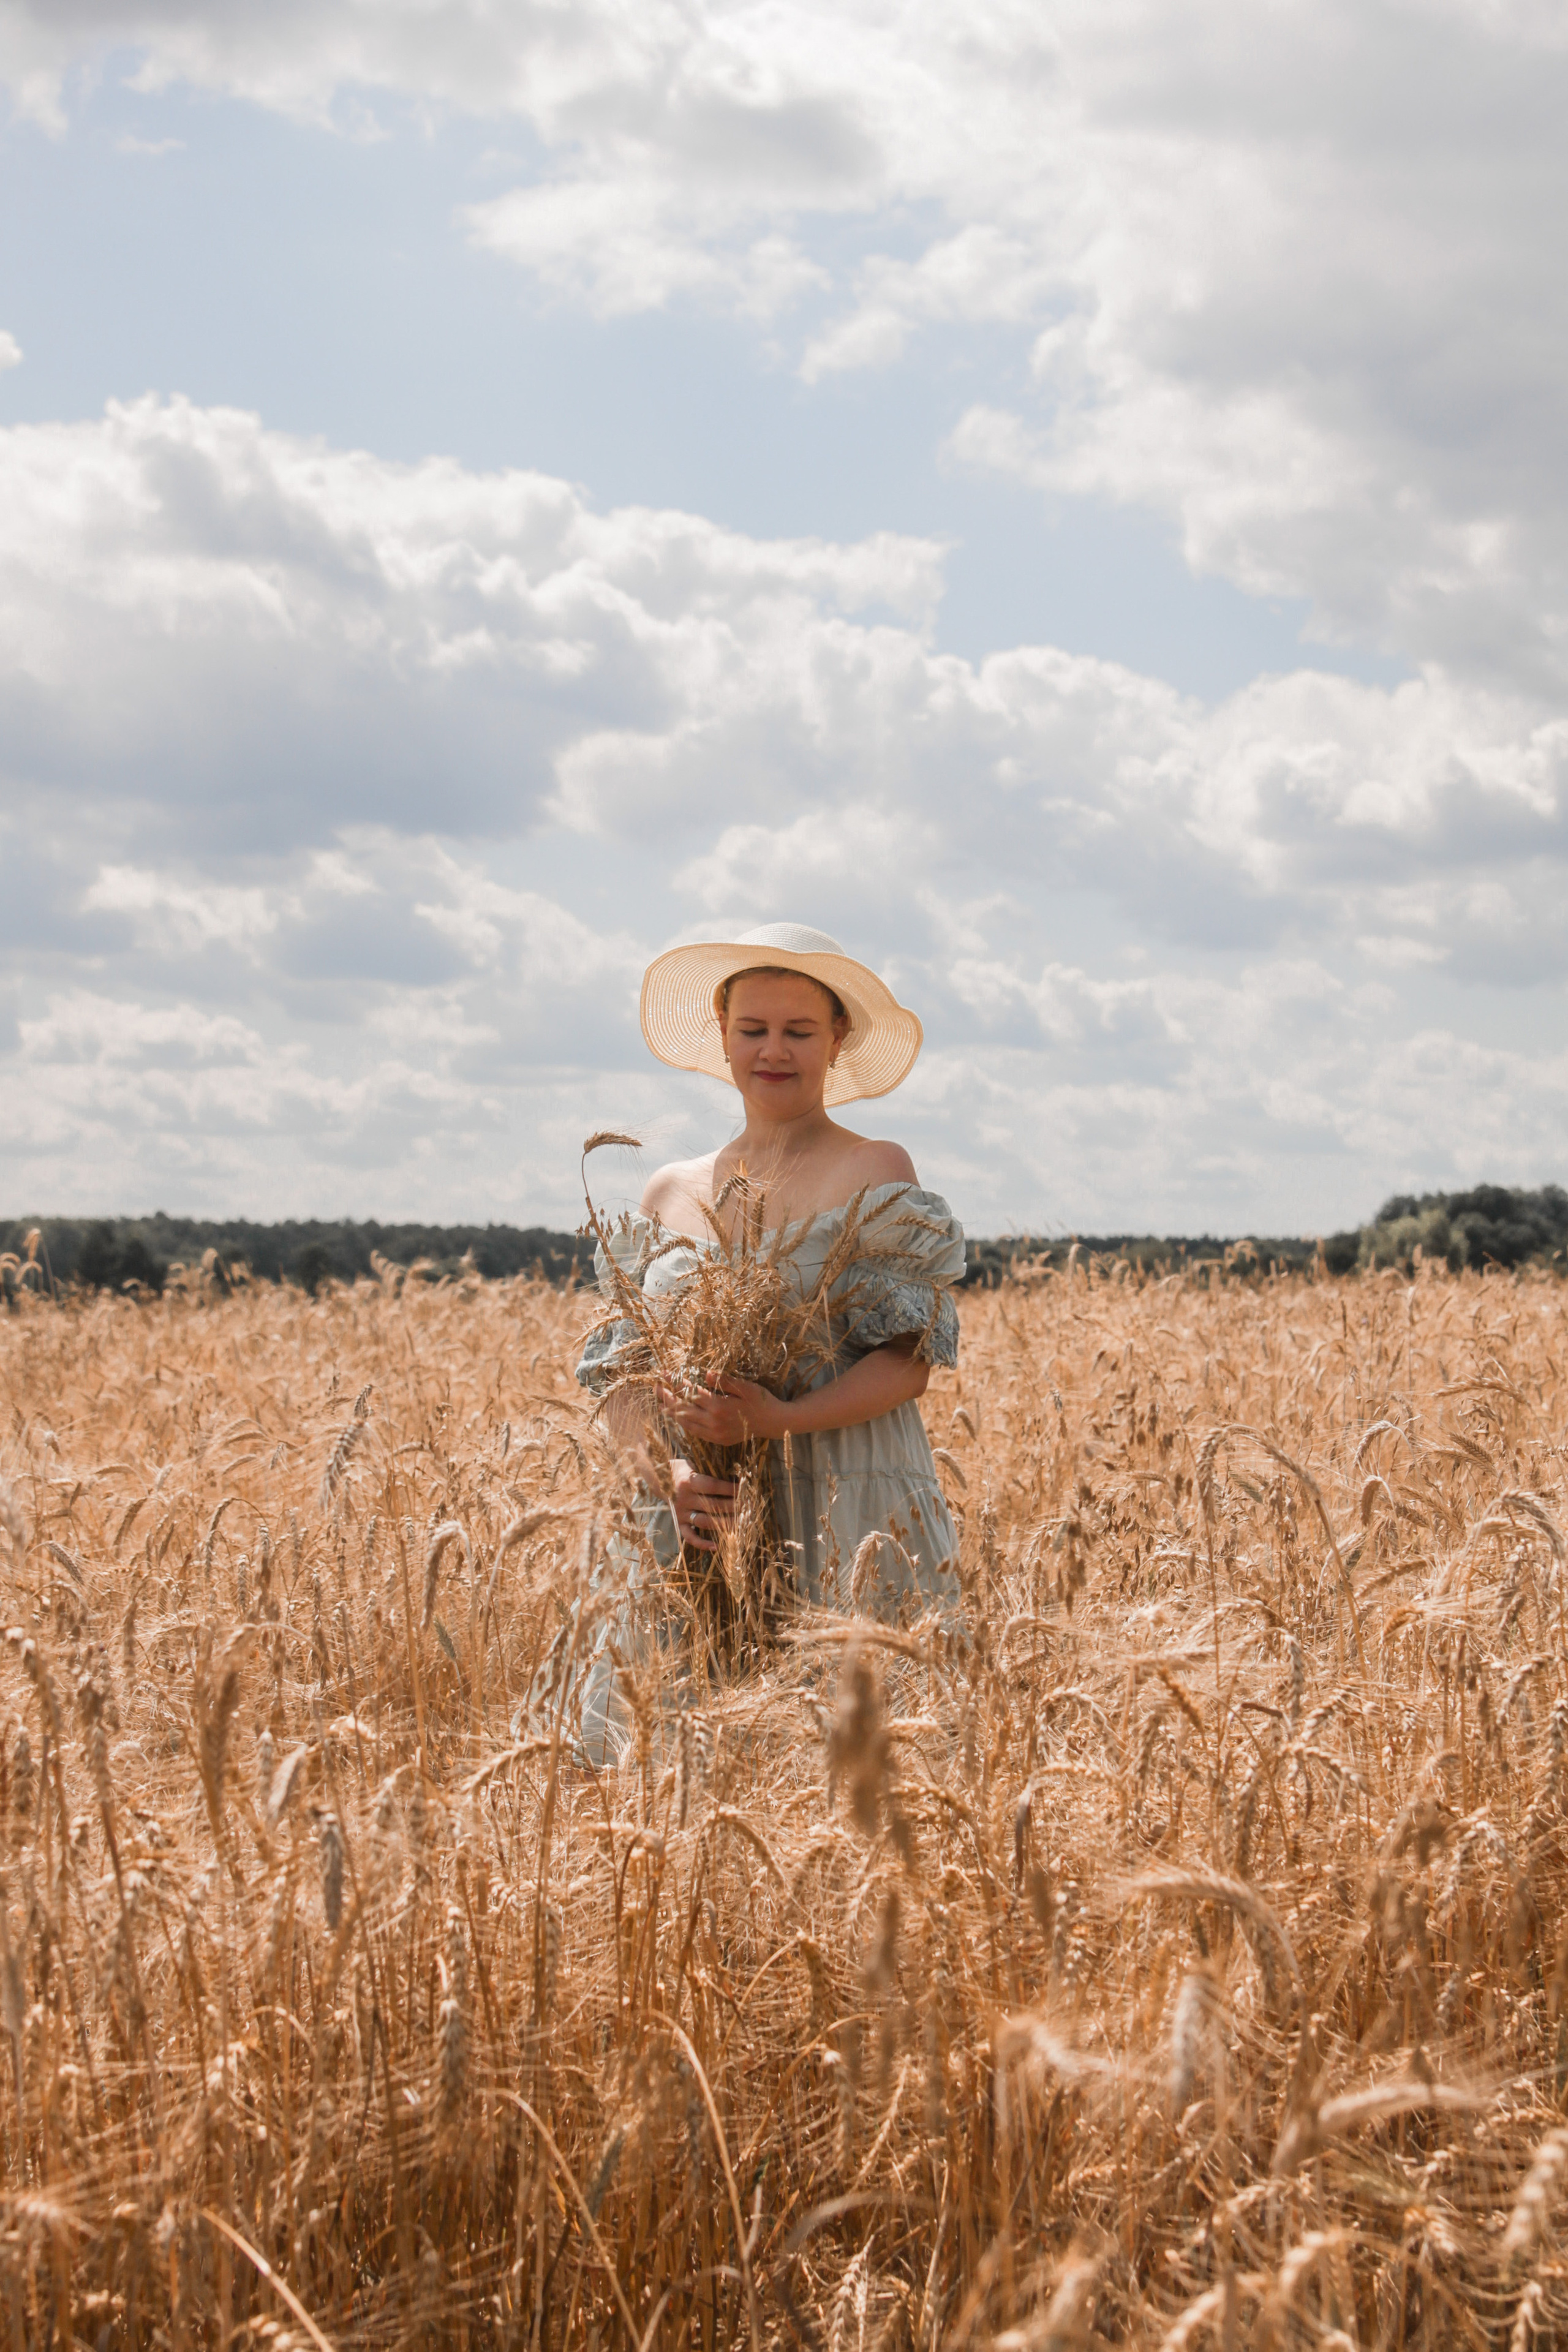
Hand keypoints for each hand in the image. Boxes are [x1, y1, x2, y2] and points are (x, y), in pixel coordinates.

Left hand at [659, 1377, 792, 1446]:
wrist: (775, 1423)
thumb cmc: (762, 1401)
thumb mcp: (746, 1387)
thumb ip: (725, 1381)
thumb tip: (706, 1374)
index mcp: (719, 1407)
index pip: (690, 1393)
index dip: (676, 1382)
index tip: (664, 1373)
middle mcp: (713, 1423)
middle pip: (683, 1409)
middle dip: (667, 1396)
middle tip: (655, 1386)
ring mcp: (715, 1434)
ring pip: (686, 1423)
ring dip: (672, 1411)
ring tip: (660, 1401)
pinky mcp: (718, 1440)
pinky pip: (695, 1432)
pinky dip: (684, 1423)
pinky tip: (678, 1417)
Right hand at [668, 1456, 738, 1551]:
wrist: (659, 1479)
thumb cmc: (683, 1470)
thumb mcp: (693, 1465)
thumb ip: (709, 1471)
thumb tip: (736, 1473)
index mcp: (688, 1481)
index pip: (712, 1486)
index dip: (729, 1488)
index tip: (744, 1489)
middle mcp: (684, 1498)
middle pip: (712, 1505)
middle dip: (732, 1507)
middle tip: (748, 1508)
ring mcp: (681, 1513)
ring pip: (705, 1522)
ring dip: (724, 1524)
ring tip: (741, 1525)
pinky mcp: (679, 1523)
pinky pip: (689, 1536)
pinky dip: (702, 1543)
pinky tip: (716, 1546)